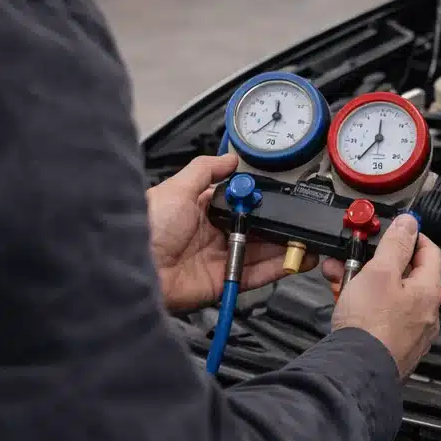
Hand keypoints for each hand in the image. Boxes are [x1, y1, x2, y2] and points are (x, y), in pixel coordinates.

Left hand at [147, 153, 312, 311]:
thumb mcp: (176, 188)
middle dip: (276, 223)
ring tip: (305, 239)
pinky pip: (255, 275)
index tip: (276, 194)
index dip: (257, 198)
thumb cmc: (147, 227)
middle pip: (253, 228)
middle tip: (296, 218)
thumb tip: (229, 158)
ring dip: (284, 246)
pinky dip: (277, 269)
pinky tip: (294, 260)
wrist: (135, 268)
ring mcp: (218, 258)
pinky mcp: (223, 281)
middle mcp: (211, 234)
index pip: (238, 202)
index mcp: (199, 210)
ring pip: (260, 252)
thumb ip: (205, 171)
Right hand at [326, 214, 440, 379]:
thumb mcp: (379, 272)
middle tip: (356, 255)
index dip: (412, 237)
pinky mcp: (393, 346)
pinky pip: (381, 316)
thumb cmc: (369, 325)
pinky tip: (344, 301)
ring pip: (389, 296)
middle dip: (377, 261)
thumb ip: (395, 244)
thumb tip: (410, 223)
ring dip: (365, 281)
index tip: (395, 231)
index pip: (430, 252)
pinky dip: (364, 305)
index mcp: (429, 291)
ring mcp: (410, 332)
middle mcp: (425, 312)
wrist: (355, 371)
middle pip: (406, 275)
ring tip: (341, 277)